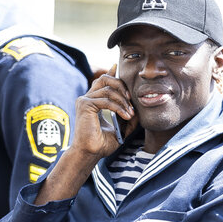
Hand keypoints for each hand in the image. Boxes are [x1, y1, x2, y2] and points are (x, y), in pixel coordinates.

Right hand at [35, 65, 137, 203]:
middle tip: (131, 98)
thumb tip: (138, 109)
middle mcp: (87, 98)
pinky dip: (119, 107)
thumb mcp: (120, 128)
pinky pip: (106, 100)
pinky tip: (126, 116)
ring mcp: (84, 100)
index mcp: (93, 101)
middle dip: (121, 85)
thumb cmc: (102, 144)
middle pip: (105, 79)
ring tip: (131, 113)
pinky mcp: (85, 105)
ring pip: (109, 90)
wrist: (91, 153)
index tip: (118, 68)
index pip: (102, 82)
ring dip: (123, 101)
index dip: (112, 74)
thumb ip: (127, 117)